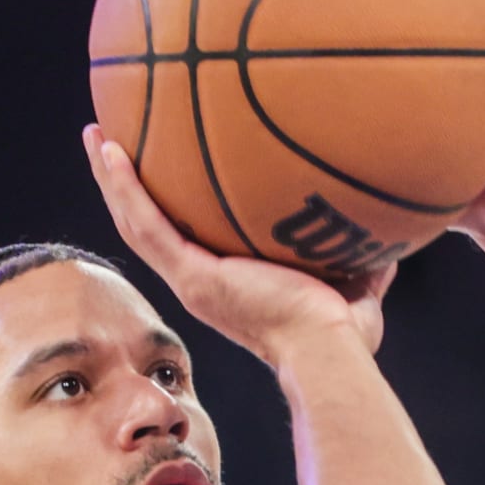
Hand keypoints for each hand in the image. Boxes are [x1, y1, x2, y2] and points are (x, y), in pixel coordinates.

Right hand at [81, 125, 394, 367]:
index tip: (164, 176)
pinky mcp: (193, 276)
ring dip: (113, 179)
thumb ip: (363, 261)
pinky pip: (146, 224)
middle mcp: (201, 284)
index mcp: (227, 286)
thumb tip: (388, 239)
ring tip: (96, 135)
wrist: (328, 349)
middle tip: (113, 144)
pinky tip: (110, 149)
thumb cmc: (343, 335)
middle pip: (151, 228)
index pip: (188, 242)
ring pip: (136, 223)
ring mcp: (192, 281)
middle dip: (130, 188)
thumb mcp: (356, 288)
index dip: (171, 209)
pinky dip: (124, 187)